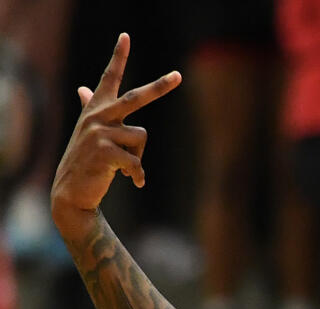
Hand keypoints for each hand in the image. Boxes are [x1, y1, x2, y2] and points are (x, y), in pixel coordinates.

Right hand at [50, 33, 179, 230]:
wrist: (72, 192)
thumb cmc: (86, 161)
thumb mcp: (87, 131)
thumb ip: (89, 107)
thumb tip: (82, 87)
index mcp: (96, 109)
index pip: (109, 78)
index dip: (117, 57)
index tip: (125, 37)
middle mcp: (97, 116)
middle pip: (136, 97)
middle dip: (159, 87)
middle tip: (179, 76)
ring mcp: (99, 132)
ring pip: (141, 138)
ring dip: (139, 159)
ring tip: (124, 168)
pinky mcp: (104, 150)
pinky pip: (137, 161)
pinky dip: (138, 175)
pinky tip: (130, 181)